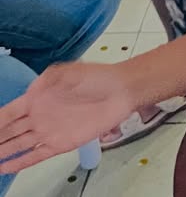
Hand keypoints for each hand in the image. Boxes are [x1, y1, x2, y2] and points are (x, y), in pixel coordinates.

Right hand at [0, 63, 135, 174]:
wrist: (120, 92)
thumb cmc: (97, 77)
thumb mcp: (69, 71)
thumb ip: (47, 80)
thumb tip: (29, 91)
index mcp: (38, 96)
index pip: (9, 112)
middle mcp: (40, 115)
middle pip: (10, 131)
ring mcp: (48, 130)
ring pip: (18, 145)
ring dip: (3, 152)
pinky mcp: (60, 143)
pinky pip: (35, 156)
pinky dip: (20, 163)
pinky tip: (6, 168)